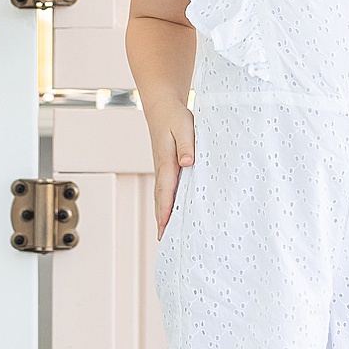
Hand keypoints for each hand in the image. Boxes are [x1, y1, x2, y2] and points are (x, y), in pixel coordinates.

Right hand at [151, 105, 194, 237]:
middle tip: (163, 240)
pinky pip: (165, 190)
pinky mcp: (166, 168)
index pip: (166, 190)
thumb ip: (186, 145)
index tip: (165, 226)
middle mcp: (162, 168)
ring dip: (162, 214)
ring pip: (162, 196)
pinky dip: (166, 204)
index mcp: (166, 161)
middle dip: (162, 219)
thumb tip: (187, 162)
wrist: (162, 108)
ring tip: (165, 234)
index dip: (167, 209)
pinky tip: (171, 212)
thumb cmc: (175, 118)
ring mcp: (162, 169)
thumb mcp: (184, 127)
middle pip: (161, 198)